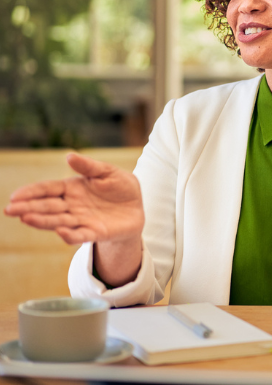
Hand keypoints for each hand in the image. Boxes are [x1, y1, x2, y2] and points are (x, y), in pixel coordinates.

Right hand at [5, 153, 144, 244]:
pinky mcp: (95, 232)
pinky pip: (81, 235)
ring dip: (43, 221)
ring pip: (59, 221)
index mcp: (73, 188)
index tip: (15, 195)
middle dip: (29, 207)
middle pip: (48, 206)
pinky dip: (71, 235)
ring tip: (26, 218)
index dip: (32, 192)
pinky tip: (61, 233)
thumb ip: (89, 166)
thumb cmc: (120, 187)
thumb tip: (69, 156)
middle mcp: (72, 205)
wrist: (137, 207)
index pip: (48, 189)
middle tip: (10, 209)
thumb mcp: (108, 172)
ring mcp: (82, 220)